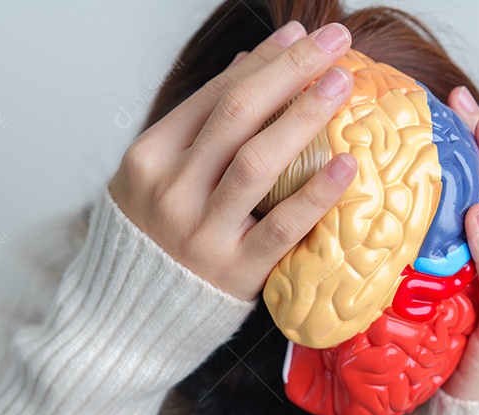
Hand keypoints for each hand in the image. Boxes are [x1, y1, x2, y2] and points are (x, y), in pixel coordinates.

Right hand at [107, 20, 358, 301]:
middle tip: (335, 42)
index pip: (214, 96)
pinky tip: (346, 164)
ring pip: (256, 162)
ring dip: (304, 116)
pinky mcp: (233, 273)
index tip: (301, 35)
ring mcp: (200, 233)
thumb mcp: (159, 174)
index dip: (263, 61)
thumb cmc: (156, 237)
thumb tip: (252, 65)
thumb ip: (201, 124)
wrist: (132, 314)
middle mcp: (170, 191)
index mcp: (148, 158)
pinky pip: (280, 227)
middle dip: (290, 71)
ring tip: (342, 84)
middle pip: (237, 116)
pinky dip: (315, 194)